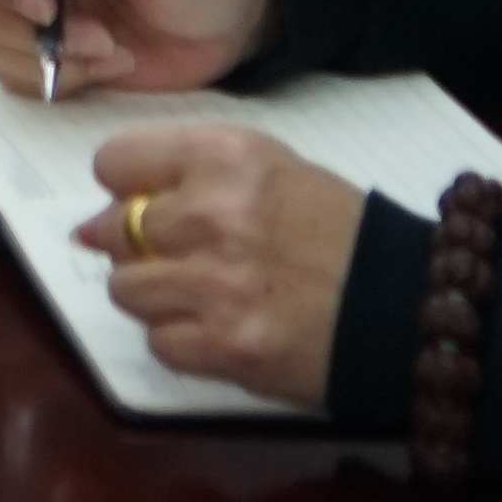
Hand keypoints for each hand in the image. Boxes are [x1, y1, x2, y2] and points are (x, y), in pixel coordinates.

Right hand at [0, 0, 275, 102]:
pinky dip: (57, 80)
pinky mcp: (50, 52)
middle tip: (95, 38)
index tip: (43, 7)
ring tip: (111, 51)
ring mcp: (35, 8)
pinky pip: (16, 73)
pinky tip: (109, 67)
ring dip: (47, 57)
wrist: (238, 19)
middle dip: (24, 26)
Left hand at [76, 125, 367, 408]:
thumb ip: (184, 176)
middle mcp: (212, 214)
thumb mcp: (270, 170)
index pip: (113, 163)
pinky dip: (183, 341)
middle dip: (137, 246)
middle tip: (185, 257)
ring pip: (125, 288)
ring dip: (156, 295)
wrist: (408, 307)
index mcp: (224, 156)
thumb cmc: (337, 230)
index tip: (151, 203)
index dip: (127, 187)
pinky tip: (222, 329)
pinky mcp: (226, 345)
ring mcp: (215, 283)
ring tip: (204, 294)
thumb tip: (93, 220)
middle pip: (112, 230)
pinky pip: (159, 342)